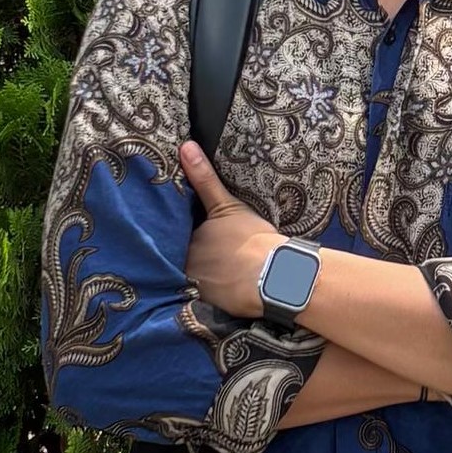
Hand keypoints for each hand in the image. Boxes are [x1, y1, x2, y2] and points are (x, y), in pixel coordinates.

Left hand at [180, 141, 284, 318]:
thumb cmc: (252, 238)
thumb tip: (185, 146)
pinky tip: (220, 289)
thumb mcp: (227, 205)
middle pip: (181, 256)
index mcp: (188, 239)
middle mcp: (185, 264)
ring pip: (191, 277)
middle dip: (188, 254)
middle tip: (208, 253)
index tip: (193, 232)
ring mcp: (197, 287)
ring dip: (198, 274)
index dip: (183, 234)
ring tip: (214, 271)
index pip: (176, 235)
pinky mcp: (210, 305)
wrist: (275, 276)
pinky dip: (208, 292)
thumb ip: (203, 178)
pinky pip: (202, 297)